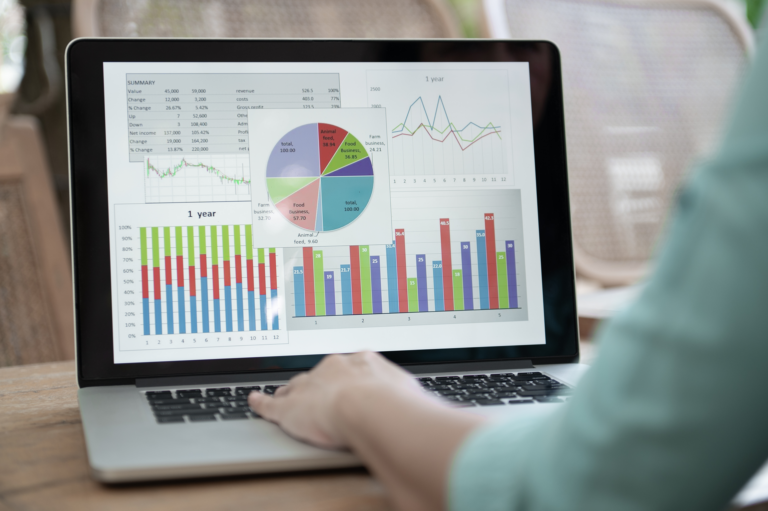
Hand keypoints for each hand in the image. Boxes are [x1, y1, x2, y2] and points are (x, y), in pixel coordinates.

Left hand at [248, 351, 424, 448]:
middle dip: (316, 384)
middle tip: (316, 393)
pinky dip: (260, 402)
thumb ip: (410, 396)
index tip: (345, 384)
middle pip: (318, 376)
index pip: (347, 369)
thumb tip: (429, 407)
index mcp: (360, 362)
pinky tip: (253, 400)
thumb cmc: (396, 403)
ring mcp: (310, 387)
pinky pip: (270, 404)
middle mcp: (332, 369)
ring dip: (289, 393)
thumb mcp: (410, 394)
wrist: (372, 408)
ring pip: (295, 388)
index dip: (344, 378)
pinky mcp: (291, 409)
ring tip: (284, 396)